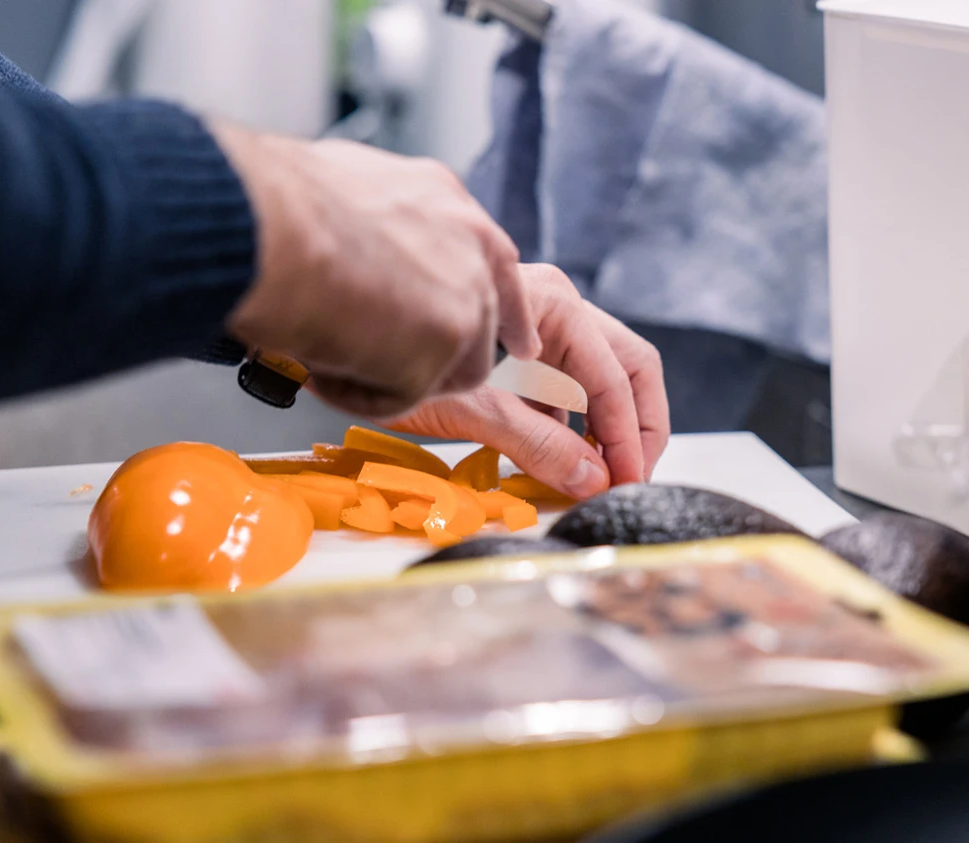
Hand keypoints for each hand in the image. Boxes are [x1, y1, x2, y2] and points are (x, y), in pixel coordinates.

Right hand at [209, 123, 540, 417]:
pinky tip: (323, 362)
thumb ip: (374, 222)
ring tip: (333, 347)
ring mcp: (466, 295)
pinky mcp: (449, 344)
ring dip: (393, 371)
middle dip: (456, 350)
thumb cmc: (277, 205)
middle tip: (421, 366)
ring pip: (451, 367)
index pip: (492, 259)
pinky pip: (405, 394)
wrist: (269, 225)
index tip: (517, 339)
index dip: (495, 303)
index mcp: (442, 197)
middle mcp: (469, 242)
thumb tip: (351, 240)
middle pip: (483, 319)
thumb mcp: (342, 187)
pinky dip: (360, 391)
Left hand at [384, 265, 669, 497]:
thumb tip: (593, 481)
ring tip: (596, 481)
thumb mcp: (473, 409)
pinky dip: (571, 428)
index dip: (630, 437)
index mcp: (554, 305)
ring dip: (605, 430)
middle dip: (634, 428)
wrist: (333, 337)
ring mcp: (538, 328)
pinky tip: (559, 464)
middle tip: (629, 480)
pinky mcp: (519, 355)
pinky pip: (564, 391)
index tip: (629, 484)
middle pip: (627, 368)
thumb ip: (538, 444)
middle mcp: (555, 308)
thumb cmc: (395, 355)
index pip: (618, 378)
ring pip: (600, 381)